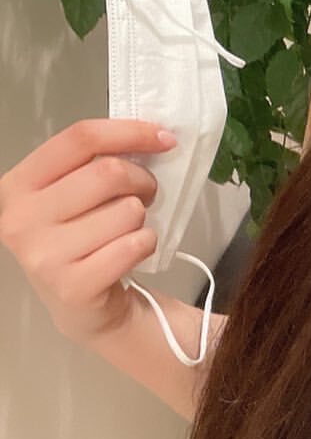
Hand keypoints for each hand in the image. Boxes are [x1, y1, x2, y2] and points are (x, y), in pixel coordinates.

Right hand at [0, 118, 178, 350]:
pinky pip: (135, 244)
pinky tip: (129, 253)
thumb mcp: (72, 195)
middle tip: (145, 195)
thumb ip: (97, 162)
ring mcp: (43, 256)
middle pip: (108, 173)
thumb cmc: (81, 239)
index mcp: (18, 185)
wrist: (81, 306)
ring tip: (127, 230)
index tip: (164, 138)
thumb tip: (155, 135)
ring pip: (128, 210)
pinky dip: (146, 243)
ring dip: (141, 218)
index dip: (129, 131)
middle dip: (142, 180)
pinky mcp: (73, 287)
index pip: (79, 138)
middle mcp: (20, 219)